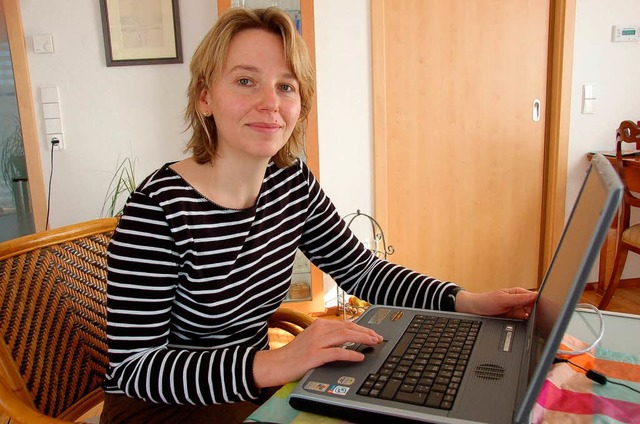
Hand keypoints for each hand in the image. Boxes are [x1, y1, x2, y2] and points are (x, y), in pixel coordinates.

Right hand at [253, 318, 382, 387]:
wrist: (276, 364)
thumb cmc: (294, 355)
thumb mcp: (312, 340)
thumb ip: (327, 337)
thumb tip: (347, 338)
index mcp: (319, 325)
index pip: (345, 324)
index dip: (361, 328)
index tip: (372, 333)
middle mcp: (319, 330)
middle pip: (348, 327)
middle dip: (365, 332)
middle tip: (378, 337)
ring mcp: (316, 342)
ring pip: (345, 336)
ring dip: (362, 339)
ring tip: (373, 343)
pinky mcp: (315, 355)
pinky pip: (336, 352)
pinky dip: (350, 354)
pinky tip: (359, 356)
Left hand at [455, 287, 536, 318]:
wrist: (473, 310)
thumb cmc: (485, 301)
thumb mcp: (502, 299)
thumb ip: (518, 298)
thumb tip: (534, 296)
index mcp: (518, 293)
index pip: (534, 297)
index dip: (539, 303)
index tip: (540, 309)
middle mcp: (519, 302)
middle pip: (534, 308)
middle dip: (535, 312)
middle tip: (531, 317)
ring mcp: (517, 311)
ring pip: (530, 316)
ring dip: (530, 319)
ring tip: (524, 320)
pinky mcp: (514, 320)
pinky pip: (523, 323)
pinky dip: (524, 325)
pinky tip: (522, 325)